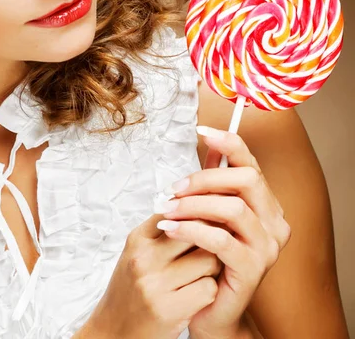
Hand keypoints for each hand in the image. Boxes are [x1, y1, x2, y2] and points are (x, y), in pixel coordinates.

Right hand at [84, 209, 222, 338]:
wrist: (114, 331)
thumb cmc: (131, 290)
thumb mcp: (137, 253)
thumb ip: (160, 231)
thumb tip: (195, 205)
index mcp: (137, 239)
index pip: (177, 210)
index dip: (197, 214)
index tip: (209, 221)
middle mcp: (144, 257)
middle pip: (197, 231)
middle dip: (211, 239)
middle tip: (214, 247)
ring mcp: (155, 283)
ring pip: (209, 260)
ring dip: (213, 268)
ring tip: (203, 274)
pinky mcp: (169, 310)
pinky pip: (209, 289)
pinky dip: (210, 292)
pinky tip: (199, 295)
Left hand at [157, 125, 291, 338]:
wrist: (211, 308)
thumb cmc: (208, 256)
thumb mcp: (209, 213)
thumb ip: (212, 181)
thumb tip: (208, 143)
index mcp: (266, 204)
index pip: (251, 163)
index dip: (229, 143)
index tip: (202, 131)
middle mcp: (274, 222)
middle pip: (246, 180)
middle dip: (204, 177)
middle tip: (173, 188)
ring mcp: (267, 247)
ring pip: (233, 208)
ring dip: (193, 204)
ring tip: (165, 209)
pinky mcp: (252, 269)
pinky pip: (221, 239)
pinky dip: (191, 229)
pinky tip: (169, 227)